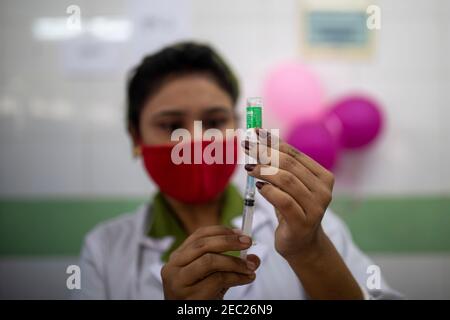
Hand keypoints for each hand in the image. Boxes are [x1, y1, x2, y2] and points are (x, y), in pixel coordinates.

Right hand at [161, 226, 259, 298]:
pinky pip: (217, 280)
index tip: (240, 233)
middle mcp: (174, 267)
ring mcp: (179, 282)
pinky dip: (236, 277)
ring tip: (249, 267)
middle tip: (248, 242)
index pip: (199, 235)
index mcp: (178, 257)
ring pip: (209, 261)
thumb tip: (254, 258)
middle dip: (229, 241)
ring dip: (234, 261)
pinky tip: (246, 279)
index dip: (221, 231)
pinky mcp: (189, 296)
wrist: (188, 317)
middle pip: (202, 245)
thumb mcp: (213, 277)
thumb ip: (231, 266)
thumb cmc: (198, 296)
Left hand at [243, 129, 333, 262]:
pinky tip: (258, 185)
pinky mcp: (303, 223)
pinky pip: (284, 200)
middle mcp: (324, 191)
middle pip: (290, 165)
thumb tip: (259, 138)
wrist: (300, 243)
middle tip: (246, 145)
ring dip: (264, 170)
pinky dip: (269, 190)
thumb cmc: (293, 209)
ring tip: (248, 167)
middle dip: (265, 152)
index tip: (255, 132)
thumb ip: (281, 165)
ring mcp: (316, 208)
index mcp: (323, 177)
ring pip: (287, 180)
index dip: (273, 141)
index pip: (295, 154)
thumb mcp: (289, 186)